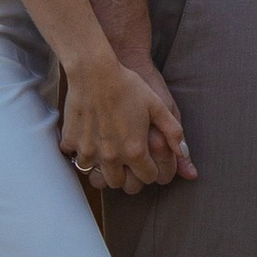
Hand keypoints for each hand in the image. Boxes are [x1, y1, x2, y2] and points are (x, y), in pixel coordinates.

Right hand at [60, 44, 197, 195]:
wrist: (94, 71)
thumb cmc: (128, 86)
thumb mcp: (158, 106)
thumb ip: (174, 133)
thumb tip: (186, 156)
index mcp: (135, 150)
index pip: (147, 178)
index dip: (151, 172)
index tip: (149, 164)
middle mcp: (111, 156)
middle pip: (120, 184)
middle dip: (127, 178)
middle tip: (128, 166)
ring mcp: (89, 151)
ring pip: (97, 177)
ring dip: (103, 170)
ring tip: (109, 157)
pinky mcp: (71, 142)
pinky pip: (76, 158)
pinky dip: (82, 153)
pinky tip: (89, 141)